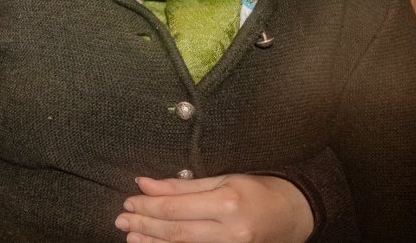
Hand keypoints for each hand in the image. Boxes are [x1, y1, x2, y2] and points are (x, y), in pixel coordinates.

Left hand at [114, 174, 312, 242]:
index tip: (129, 201)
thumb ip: (181, 186)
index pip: (176, 208)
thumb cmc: (257, 192)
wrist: (294, 214)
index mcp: (227, 204)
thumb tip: (144, 184)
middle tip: (121, 220)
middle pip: (176, 232)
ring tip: (130, 236)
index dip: (148, 206)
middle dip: (144, 226)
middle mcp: (230, 233)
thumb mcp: (222, 180)